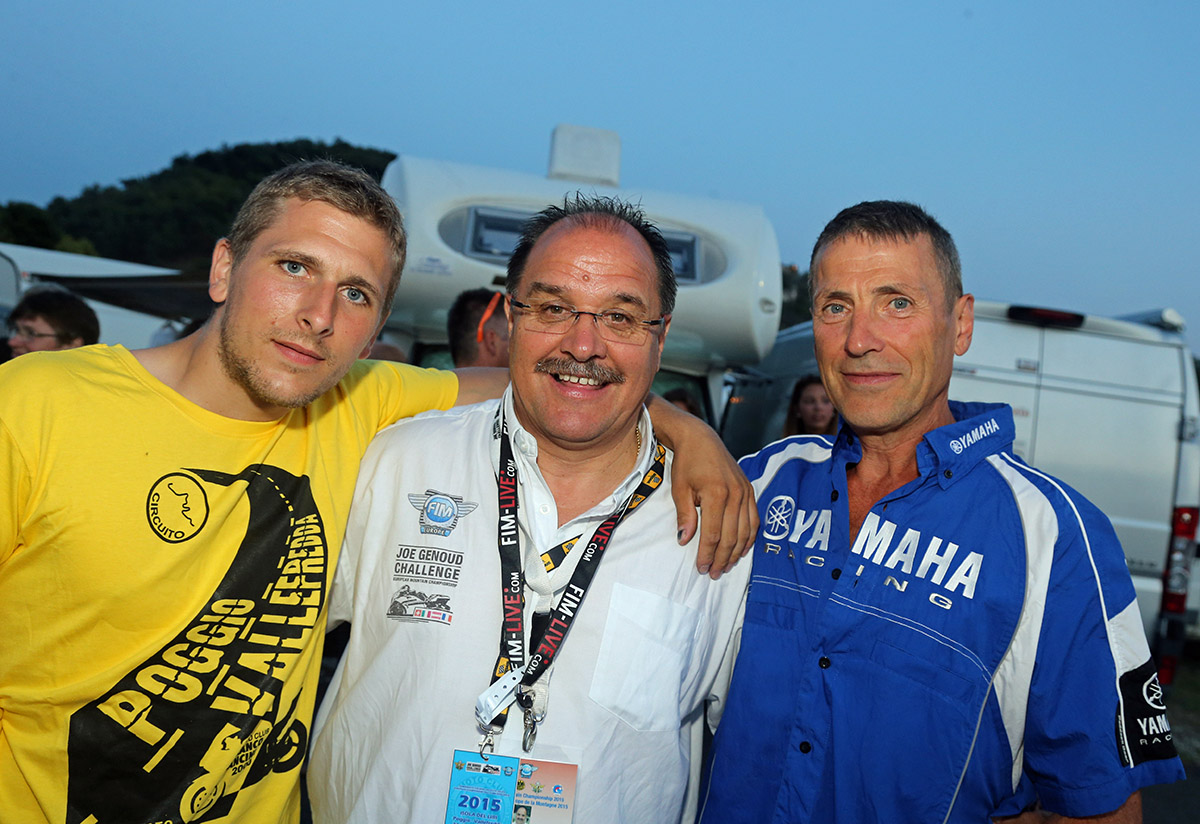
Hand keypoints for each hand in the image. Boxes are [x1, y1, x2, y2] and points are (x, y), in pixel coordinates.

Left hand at [647, 394, 757, 577]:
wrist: (701, 439)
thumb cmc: (687, 463)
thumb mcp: (679, 489)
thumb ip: (684, 516)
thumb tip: (684, 541)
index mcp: (716, 493)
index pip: (713, 534)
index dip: (707, 554)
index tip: (701, 568)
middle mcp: (735, 494)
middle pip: (731, 537)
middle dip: (722, 558)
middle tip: (714, 573)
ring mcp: (745, 492)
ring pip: (746, 532)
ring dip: (736, 552)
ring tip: (726, 566)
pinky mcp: (750, 490)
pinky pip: (754, 520)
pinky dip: (749, 538)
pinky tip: (741, 549)